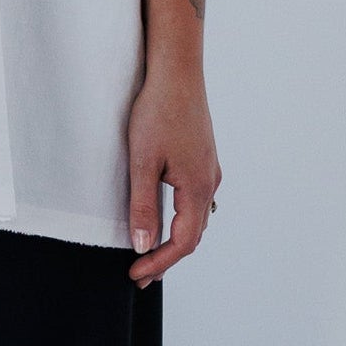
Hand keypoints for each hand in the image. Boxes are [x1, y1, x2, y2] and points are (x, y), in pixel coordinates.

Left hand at [125, 66, 220, 286]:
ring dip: (176, 239)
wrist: (177, 71)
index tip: (136, 274)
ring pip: (197, 217)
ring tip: (152, 253)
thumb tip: (142, 245)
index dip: (159, 262)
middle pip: (193, 234)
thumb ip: (143, 206)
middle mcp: (209, 182)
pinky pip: (196, 199)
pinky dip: (182, 218)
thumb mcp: (142, 161)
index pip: (183, 242)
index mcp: (197, 187)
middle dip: (167, 257)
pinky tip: (169, 217)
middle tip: (141, 274)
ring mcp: (208, 169)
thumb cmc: (158, 111)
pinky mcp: (202, 157)